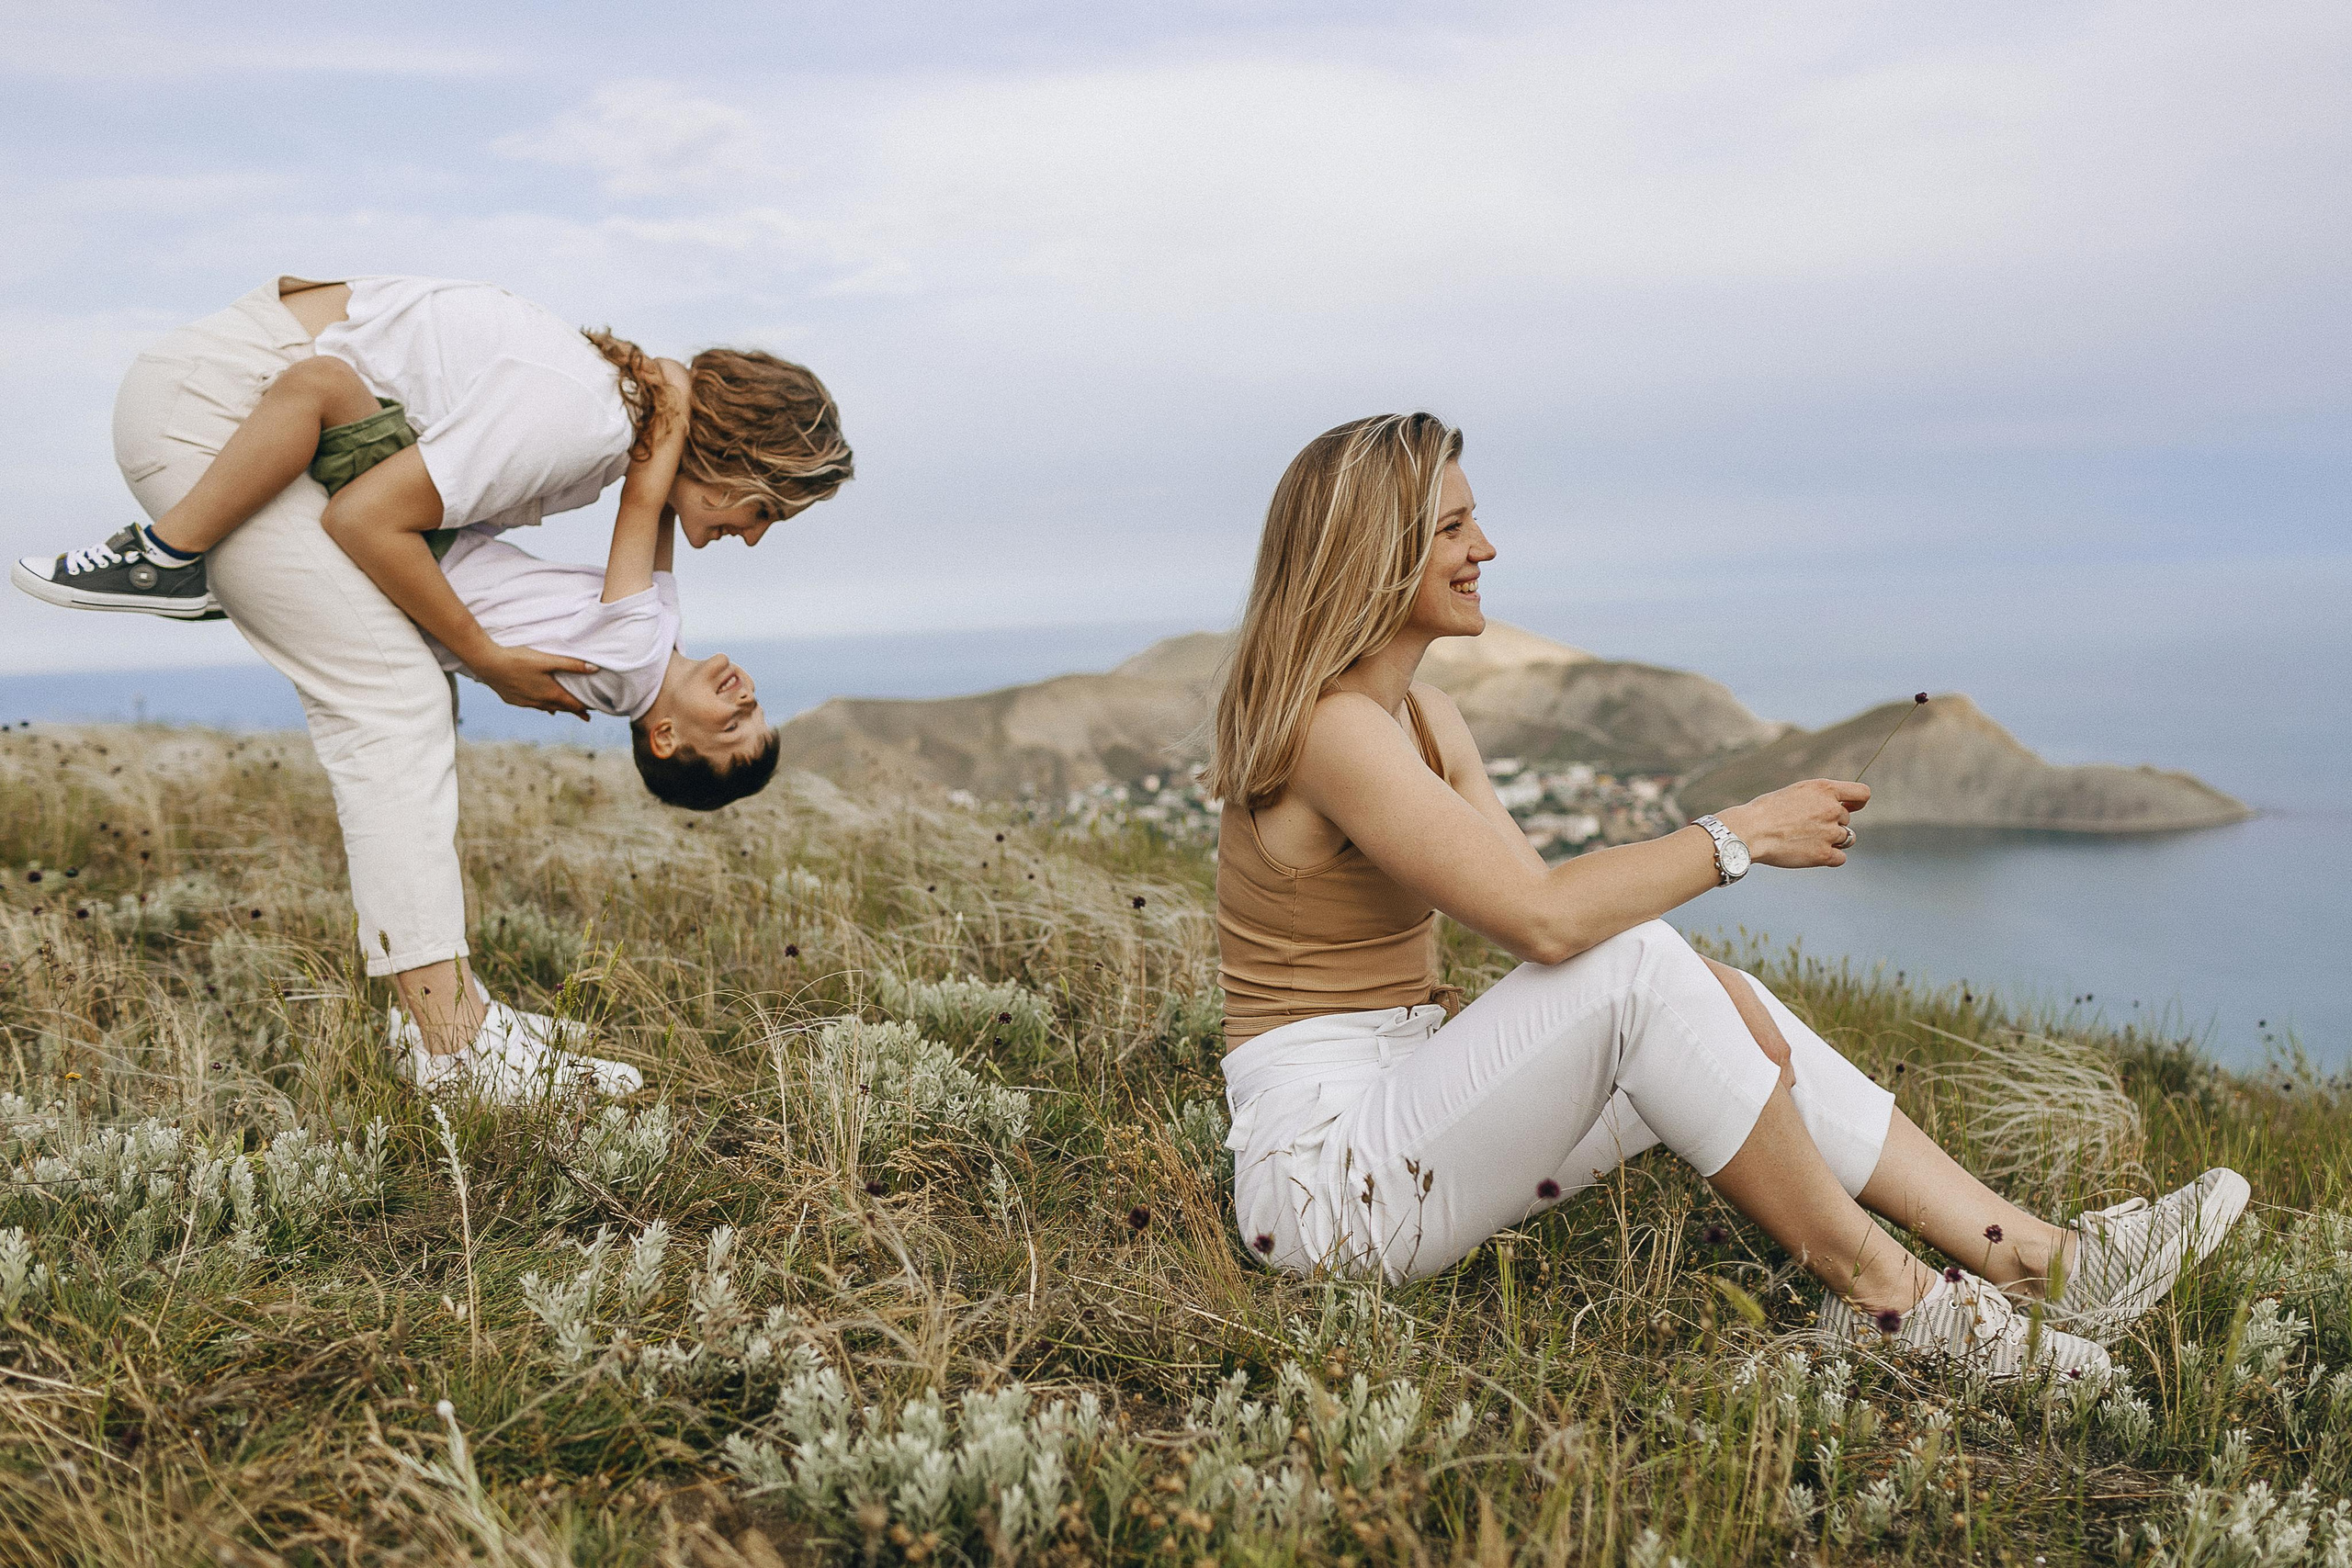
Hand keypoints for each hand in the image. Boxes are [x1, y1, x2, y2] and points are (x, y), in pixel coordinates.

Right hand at [472, 642, 596, 717]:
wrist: (488, 664)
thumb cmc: (519, 659)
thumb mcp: (548, 660)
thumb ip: (572, 665)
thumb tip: (595, 669)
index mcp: (550, 694)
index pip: (572, 705)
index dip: (582, 710)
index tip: (590, 715)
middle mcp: (539, 702)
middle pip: (560, 708)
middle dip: (572, 711)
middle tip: (582, 715)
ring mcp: (525, 702)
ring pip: (545, 707)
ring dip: (555, 708)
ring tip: (562, 709)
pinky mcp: (513, 699)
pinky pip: (531, 705)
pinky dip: (540, 704)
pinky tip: (539, 703)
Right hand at [1718, 778, 1868, 867]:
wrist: (1749, 831)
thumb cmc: (1766, 811)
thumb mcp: (1796, 792)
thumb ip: (1821, 797)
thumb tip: (1846, 808)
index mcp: (1825, 789)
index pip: (1862, 794)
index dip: (1857, 802)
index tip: (1850, 808)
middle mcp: (1832, 809)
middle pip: (1846, 819)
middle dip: (1831, 823)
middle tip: (1804, 827)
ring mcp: (1830, 833)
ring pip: (1846, 839)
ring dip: (1832, 840)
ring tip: (1805, 839)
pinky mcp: (1824, 855)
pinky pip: (1840, 858)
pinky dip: (1829, 857)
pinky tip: (1809, 853)